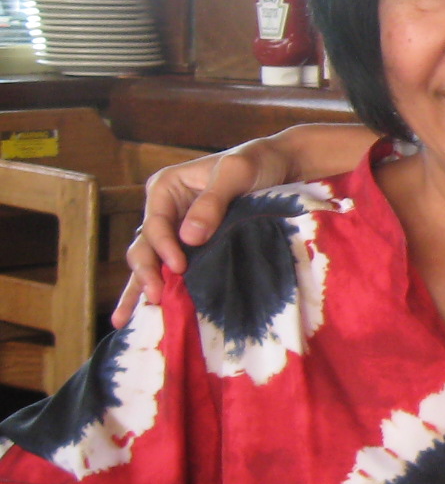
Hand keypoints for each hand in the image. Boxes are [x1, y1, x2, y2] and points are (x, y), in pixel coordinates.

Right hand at [114, 141, 289, 325]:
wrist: (281, 167)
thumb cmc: (256, 162)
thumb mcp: (236, 172)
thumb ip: (213, 201)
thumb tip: (189, 238)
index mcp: (165, 188)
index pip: (156, 224)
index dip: (164, 247)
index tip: (179, 267)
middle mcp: (164, 211)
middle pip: (145, 246)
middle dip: (146, 273)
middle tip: (156, 299)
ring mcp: (175, 231)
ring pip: (150, 263)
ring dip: (139, 289)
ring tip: (124, 320)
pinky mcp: (191, 248)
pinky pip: (168, 269)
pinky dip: (155, 288)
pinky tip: (138, 316)